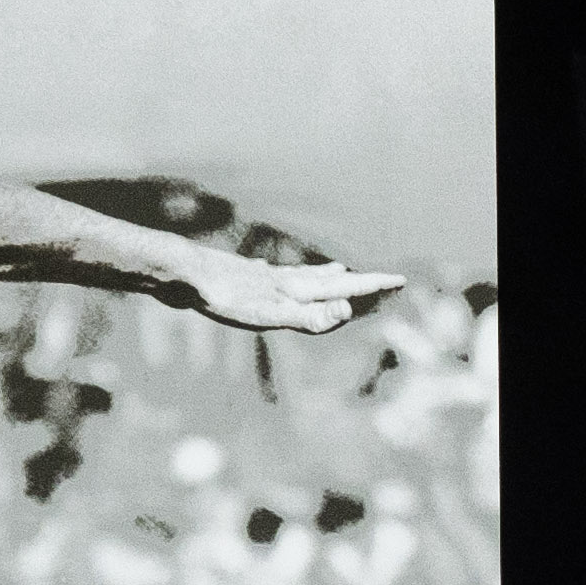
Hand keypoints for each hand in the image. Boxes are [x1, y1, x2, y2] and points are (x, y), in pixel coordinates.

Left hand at [185, 247, 403, 338]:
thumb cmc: (226, 297)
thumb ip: (308, 316)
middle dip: (355, 280)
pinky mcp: (241, 277)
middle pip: (328, 280)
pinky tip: (267, 269)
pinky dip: (281, 274)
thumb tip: (346, 309)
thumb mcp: (270, 314)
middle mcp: (284, 279)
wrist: (184, 273)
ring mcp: (263, 276)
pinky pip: (270, 275)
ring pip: (301, 275)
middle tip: (379, 278)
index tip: (401, 279)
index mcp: (296, 289)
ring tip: (337, 268)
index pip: (343, 287)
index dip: (372, 285)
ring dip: (323, 275)